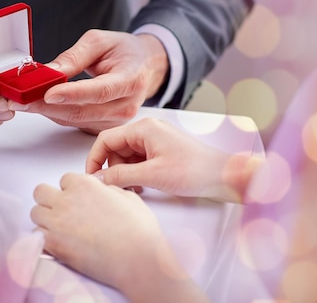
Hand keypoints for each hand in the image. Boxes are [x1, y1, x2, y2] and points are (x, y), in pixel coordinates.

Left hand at [9, 30, 168, 133]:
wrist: (144, 66)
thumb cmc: (124, 51)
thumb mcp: (100, 41)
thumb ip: (74, 57)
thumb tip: (49, 73)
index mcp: (130, 80)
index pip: (100, 91)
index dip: (73, 94)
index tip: (48, 93)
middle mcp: (126, 105)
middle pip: (82, 111)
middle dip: (47, 106)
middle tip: (19, 98)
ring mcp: (116, 120)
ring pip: (75, 119)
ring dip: (46, 111)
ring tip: (22, 100)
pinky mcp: (104, 127)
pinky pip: (75, 122)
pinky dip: (55, 113)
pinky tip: (39, 103)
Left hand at [31, 173, 208, 301]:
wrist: (136, 258)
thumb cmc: (138, 229)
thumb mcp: (127, 197)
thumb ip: (108, 190)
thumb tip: (101, 192)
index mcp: (84, 184)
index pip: (65, 179)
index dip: (71, 190)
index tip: (77, 200)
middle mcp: (67, 199)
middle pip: (41, 192)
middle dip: (49, 199)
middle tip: (61, 211)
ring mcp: (57, 221)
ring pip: (35, 213)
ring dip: (45, 219)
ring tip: (58, 229)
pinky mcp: (53, 244)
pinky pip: (36, 236)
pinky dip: (43, 239)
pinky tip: (56, 243)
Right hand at [86, 118, 260, 202]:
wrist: (225, 177)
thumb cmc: (196, 171)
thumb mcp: (152, 175)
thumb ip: (120, 176)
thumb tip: (98, 179)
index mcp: (144, 128)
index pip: (106, 139)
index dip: (94, 159)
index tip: (91, 177)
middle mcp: (148, 130)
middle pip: (115, 148)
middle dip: (113, 169)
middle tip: (119, 187)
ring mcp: (155, 140)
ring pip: (126, 156)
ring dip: (125, 173)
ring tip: (137, 188)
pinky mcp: (161, 151)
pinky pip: (138, 160)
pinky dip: (136, 173)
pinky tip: (144, 185)